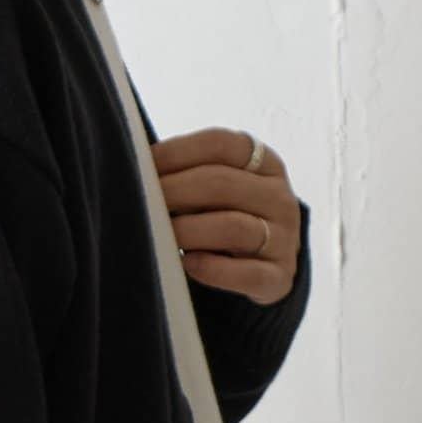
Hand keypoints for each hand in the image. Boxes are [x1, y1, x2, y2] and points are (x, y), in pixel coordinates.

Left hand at [149, 126, 302, 304]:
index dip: (177, 151)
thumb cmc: (223, 221)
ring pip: (232, 228)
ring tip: (159, 236)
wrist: (262, 274)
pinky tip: (187, 264)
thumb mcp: (215, 191)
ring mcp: (283, 239)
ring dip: (187, 231)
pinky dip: (212, 269)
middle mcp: (279, 197)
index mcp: (264, 163)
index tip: (144, 165)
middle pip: (222, 184)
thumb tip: (138, 167)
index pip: (221, 144)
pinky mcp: (278, 278)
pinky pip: (246, 274)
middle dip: (174, 191)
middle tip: (141, 202)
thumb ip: (189, 174)